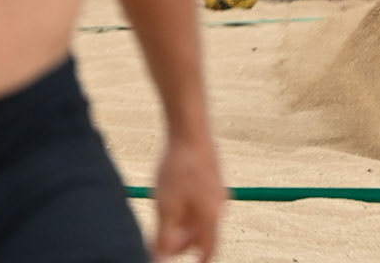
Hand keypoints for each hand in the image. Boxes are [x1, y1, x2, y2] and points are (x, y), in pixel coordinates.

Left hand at [152, 130, 224, 261]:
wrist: (190, 129)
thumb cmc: (178, 168)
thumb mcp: (165, 207)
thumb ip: (164, 238)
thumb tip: (160, 259)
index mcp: (211, 217)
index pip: (209, 250)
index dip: (199, 261)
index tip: (186, 261)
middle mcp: (219, 205)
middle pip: (203, 234)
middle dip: (183, 238)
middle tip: (161, 232)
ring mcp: (218, 189)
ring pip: (201, 216)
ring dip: (184, 220)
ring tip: (164, 206)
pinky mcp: (214, 176)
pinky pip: (202, 200)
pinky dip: (188, 204)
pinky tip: (172, 189)